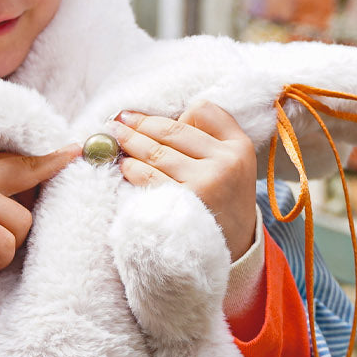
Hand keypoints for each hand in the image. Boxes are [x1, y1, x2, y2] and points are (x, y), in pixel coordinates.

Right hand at [0, 146, 80, 275]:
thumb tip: (29, 196)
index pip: (19, 157)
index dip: (49, 158)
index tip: (74, 151)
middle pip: (29, 177)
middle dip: (37, 202)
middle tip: (26, 223)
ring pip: (23, 220)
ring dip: (12, 242)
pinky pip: (7, 243)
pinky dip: (0, 259)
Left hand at [113, 103, 257, 260]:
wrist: (236, 245)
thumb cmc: (225, 197)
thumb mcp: (234, 161)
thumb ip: (209, 136)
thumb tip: (157, 119)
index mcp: (239, 147)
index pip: (202, 111)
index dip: (177, 114)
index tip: (155, 118)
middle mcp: (224, 163)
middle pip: (172, 131)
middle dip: (140, 123)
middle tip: (119, 120)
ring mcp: (204, 184)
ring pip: (157, 152)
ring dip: (131, 143)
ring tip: (117, 138)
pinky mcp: (182, 205)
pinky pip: (148, 177)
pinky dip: (131, 168)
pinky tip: (125, 166)